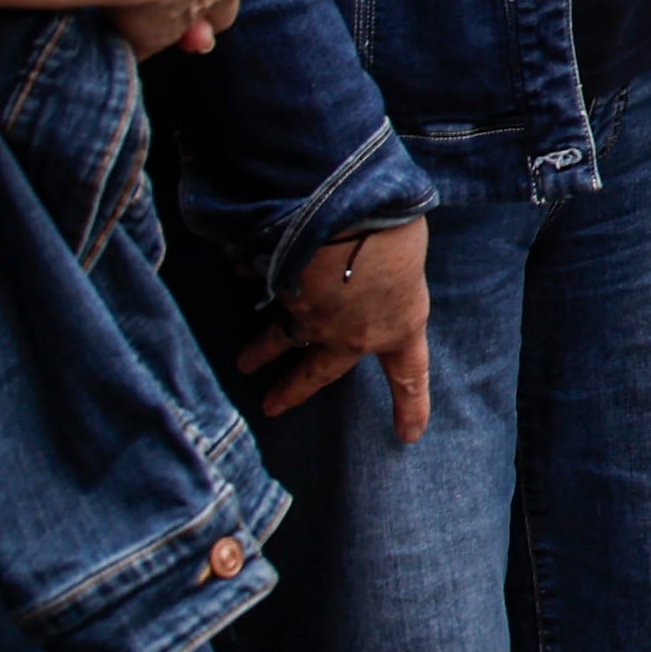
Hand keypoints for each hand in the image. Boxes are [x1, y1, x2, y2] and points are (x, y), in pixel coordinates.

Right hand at [243, 214, 433, 443]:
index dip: (410, 407)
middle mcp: (348, 333)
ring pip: (280, 337)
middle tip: (271, 406)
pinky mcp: (278, 288)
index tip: (408, 437)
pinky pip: (263, 284)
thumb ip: (390, 275)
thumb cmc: (397, 232)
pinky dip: (252, 277)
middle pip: (318, 371)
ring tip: (244, 361)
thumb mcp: (411, 257)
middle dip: (293, 389)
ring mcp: (308, 315)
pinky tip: (239, 273)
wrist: (346, 214)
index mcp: (397, 328)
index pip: (409, 377)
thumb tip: (367, 268)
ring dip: (260, 349)